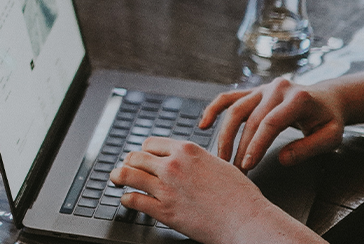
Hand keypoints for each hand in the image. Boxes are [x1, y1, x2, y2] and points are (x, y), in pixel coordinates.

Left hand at [111, 138, 320, 243]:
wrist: (247, 220)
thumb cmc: (240, 196)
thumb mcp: (219, 164)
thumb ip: (198, 160)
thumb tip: (187, 160)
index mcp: (187, 150)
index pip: (151, 143)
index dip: (145, 151)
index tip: (143, 157)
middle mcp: (172, 165)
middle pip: (135, 156)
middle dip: (129, 162)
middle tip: (126, 167)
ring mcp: (165, 187)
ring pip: (127, 174)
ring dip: (119, 176)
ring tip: (117, 179)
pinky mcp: (163, 210)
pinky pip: (133, 200)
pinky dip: (126, 199)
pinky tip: (128, 200)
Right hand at [202, 77, 347, 168]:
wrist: (327, 99)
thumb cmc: (329, 119)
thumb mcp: (330, 137)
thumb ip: (308, 148)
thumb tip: (282, 159)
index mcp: (298, 98)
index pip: (270, 123)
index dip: (257, 145)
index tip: (248, 165)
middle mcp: (277, 89)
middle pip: (251, 119)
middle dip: (240, 147)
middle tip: (236, 170)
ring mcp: (263, 88)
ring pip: (235, 109)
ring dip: (225, 134)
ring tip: (222, 157)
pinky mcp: (253, 91)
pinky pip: (228, 98)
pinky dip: (213, 109)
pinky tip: (204, 124)